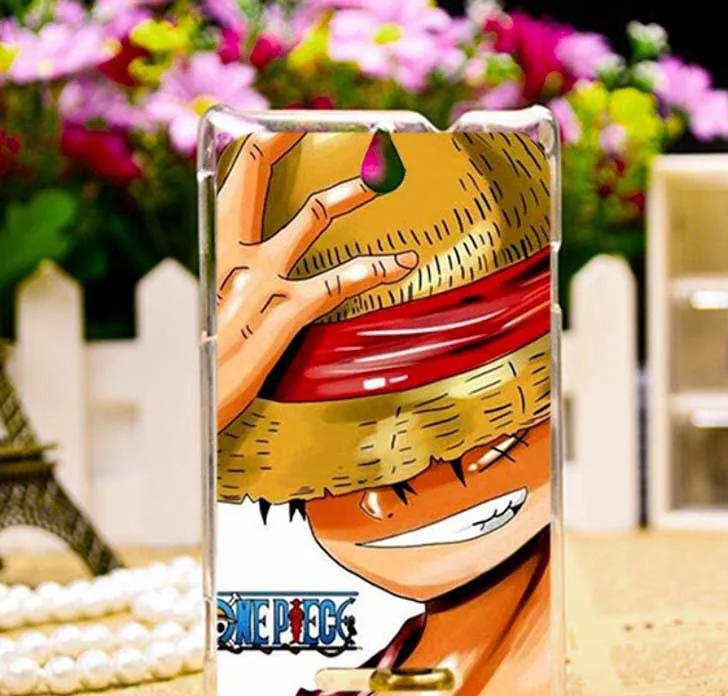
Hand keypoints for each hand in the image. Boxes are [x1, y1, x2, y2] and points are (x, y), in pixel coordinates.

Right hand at [215, 132, 418, 431]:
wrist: (190, 407)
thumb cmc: (203, 363)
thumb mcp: (209, 313)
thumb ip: (232, 286)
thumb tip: (251, 273)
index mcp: (213, 253)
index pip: (229, 183)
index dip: (255, 148)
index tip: (277, 127)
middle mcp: (234, 256)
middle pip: (254, 175)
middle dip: (285, 140)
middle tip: (316, 121)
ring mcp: (262, 281)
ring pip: (310, 216)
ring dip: (349, 192)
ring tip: (380, 179)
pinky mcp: (288, 312)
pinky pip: (340, 280)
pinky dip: (376, 268)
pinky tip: (402, 263)